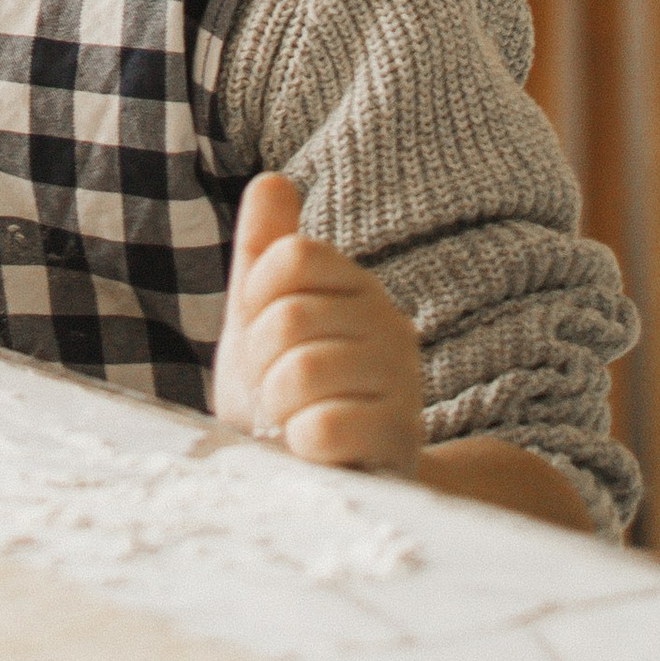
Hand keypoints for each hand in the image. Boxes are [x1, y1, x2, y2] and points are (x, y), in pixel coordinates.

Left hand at [212, 172, 422, 473]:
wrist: (323, 481)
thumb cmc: (288, 394)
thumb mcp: (263, 318)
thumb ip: (265, 250)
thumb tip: (272, 180)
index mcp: (355, 287)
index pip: (290, 256)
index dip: (257, 301)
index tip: (263, 337)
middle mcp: (389, 324)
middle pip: (288, 316)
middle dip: (260, 364)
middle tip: (275, 392)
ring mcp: (402, 383)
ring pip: (303, 371)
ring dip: (277, 406)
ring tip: (293, 420)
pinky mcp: (399, 441)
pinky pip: (324, 427)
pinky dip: (300, 442)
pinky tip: (311, 448)